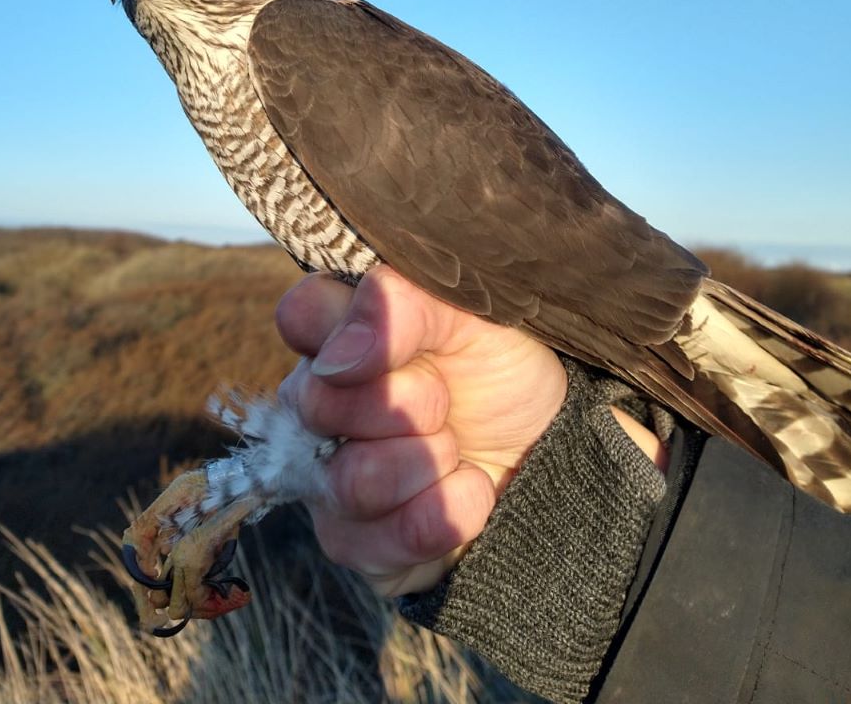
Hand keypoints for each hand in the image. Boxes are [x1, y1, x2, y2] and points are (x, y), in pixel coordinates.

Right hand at [275, 264, 567, 596]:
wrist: (549, 448)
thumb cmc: (501, 369)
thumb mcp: (475, 315)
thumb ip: (407, 305)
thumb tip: (339, 358)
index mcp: (339, 330)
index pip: (301, 314)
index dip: (355, 331)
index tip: (417, 347)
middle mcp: (316, 400)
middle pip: (320, 404)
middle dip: (410, 404)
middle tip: (447, 401)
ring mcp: (325, 473)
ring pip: (347, 481)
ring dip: (426, 463)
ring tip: (456, 449)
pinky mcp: (351, 540)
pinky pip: (368, 544)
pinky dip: (439, 516)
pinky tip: (467, 492)